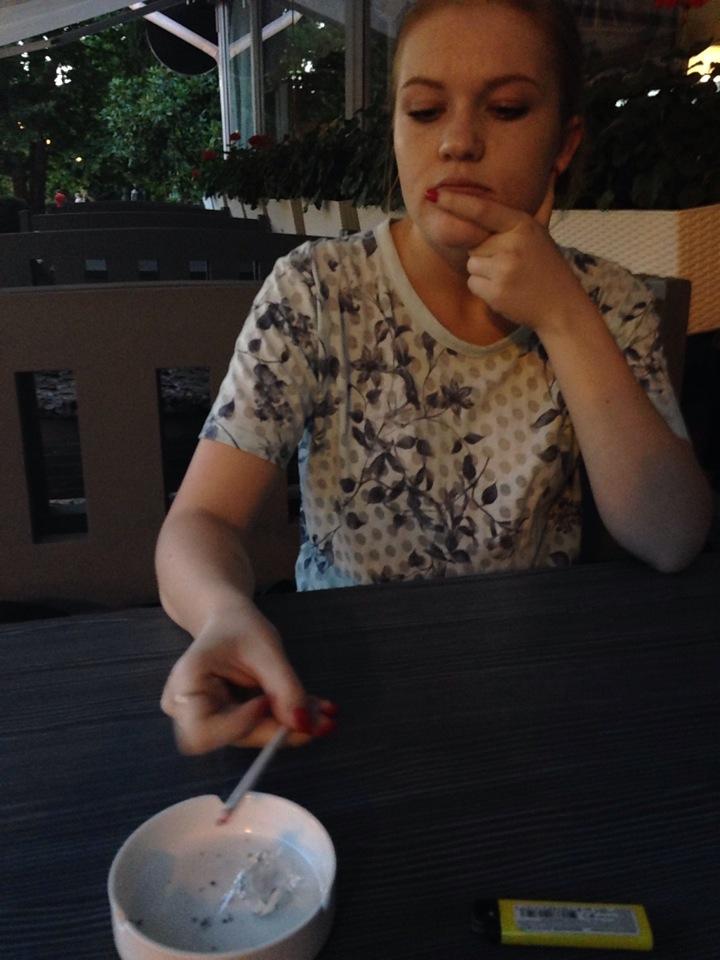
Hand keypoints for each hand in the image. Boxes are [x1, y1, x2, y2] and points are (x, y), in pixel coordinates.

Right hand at [160, 598, 336, 753]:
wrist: (228, 621)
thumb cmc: (238, 626)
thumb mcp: (266, 649)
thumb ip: (284, 688)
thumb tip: (304, 726)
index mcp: (186, 686)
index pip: (203, 733)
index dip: (239, 726)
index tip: (266, 702)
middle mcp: (189, 710)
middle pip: (234, 738)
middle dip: (278, 730)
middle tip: (320, 721)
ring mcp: (208, 719)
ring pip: (253, 737)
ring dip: (289, 727)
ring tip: (324, 713)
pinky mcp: (229, 723)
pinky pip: (260, 729)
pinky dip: (287, 720)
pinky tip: (315, 710)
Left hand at [434, 177, 586, 333]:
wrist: (561, 306)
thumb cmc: (548, 268)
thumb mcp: (542, 233)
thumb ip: (539, 206)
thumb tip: (552, 173)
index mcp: (522, 225)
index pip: (482, 210)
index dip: (455, 201)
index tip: (433, 194)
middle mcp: (512, 245)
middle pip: (474, 243)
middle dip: (484, 253)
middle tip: (510, 263)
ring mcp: (504, 269)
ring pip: (471, 264)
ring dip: (484, 272)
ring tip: (509, 277)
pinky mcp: (496, 292)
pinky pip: (473, 283)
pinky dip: (484, 289)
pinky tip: (505, 290)